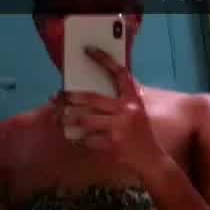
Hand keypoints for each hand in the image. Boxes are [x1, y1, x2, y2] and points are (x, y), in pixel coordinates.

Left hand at [59, 49, 167, 179]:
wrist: (151, 159)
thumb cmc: (141, 134)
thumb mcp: (138, 112)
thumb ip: (124, 99)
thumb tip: (101, 89)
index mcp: (133, 99)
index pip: (119, 74)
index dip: (104, 60)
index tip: (89, 51)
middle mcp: (127, 110)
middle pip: (92, 98)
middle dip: (71, 98)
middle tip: (58, 97)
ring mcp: (119, 127)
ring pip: (85, 120)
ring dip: (69, 120)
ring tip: (60, 119)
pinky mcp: (112, 143)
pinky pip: (88, 138)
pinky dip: (80, 139)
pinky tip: (76, 139)